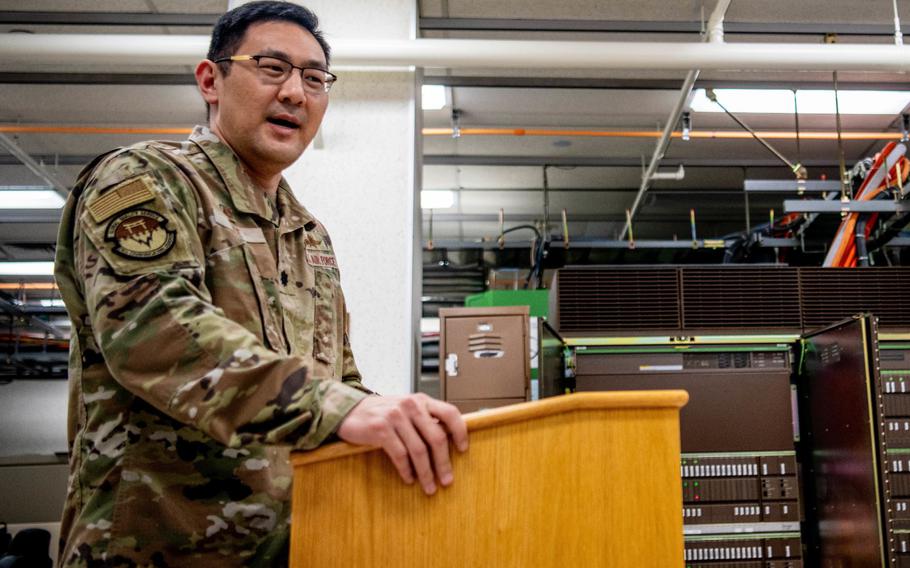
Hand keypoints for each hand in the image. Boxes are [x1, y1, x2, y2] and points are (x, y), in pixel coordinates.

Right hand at [336, 393, 468, 494]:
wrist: (348, 411)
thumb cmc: (381, 413)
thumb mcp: (406, 409)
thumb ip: (424, 419)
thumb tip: (448, 440)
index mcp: (421, 400)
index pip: (450, 413)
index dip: (460, 432)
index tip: (463, 450)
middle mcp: (411, 405)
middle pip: (436, 437)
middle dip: (444, 463)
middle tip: (447, 480)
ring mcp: (395, 416)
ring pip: (419, 450)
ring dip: (426, 472)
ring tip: (429, 486)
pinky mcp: (381, 429)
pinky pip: (400, 455)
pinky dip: (407, 470)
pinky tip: (409, 478)